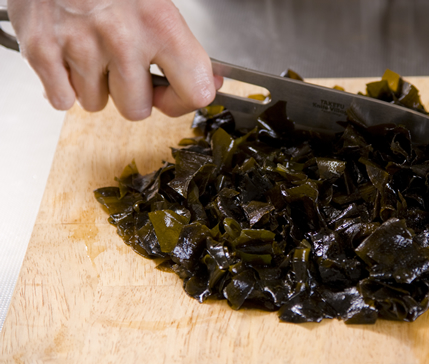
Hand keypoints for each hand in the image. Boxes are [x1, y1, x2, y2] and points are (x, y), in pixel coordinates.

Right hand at [7, 0, 222, 119]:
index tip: (172, 93)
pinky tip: (68, 56)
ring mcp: (79, 46)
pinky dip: (63, 85)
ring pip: (96, 105)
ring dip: (96, 86)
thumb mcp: (157, 3)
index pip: (195, 91)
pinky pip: (63, 100)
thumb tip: (210, 80)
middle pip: (136, 110)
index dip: (183, 101)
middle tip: (122, 68)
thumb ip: (183, 46)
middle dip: (131, 96)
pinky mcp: (41, 50)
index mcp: (162, 23)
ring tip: (91, 50)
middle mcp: (123, 38)